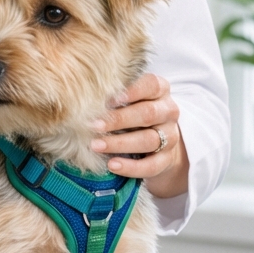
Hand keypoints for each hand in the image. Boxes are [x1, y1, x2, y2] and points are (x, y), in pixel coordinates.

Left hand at [90, 73, 188, 198]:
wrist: (153, 143)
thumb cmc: (131, 112)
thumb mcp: (125, 99)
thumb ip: (112, 95)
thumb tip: (83, 95)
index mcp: (160, 90)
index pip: (152, 85)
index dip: (132, 91)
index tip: (110, 99)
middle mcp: (168, 111)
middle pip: (148, 114)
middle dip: (119, 120)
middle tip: (94, 125)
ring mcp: (170, 136)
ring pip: (149, 140)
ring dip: (120, 143)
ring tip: (96, 146)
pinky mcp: (166, 160)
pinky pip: (152, 165)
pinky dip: (131, 167)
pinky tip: (112, 164)